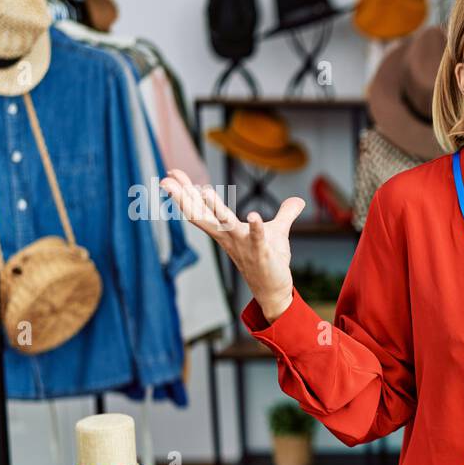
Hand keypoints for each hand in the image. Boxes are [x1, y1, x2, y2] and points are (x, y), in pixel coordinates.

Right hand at [160, 169, 304, 322]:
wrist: (274, 290)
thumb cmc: (271, 261)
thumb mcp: (278, 232)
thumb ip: (285, 214)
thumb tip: (298, 199)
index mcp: (226, 231)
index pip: (201, 208)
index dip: (186, 191)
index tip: (171, 173)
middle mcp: (229, 237)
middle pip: (202, 215)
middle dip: (184, 197)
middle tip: (166, 180)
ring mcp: (243, 245)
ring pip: (225, 224)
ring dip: (216, 208)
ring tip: (205, 191)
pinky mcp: (261, 253)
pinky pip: (257, 238)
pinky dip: (256, 228)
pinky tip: (254, 215)